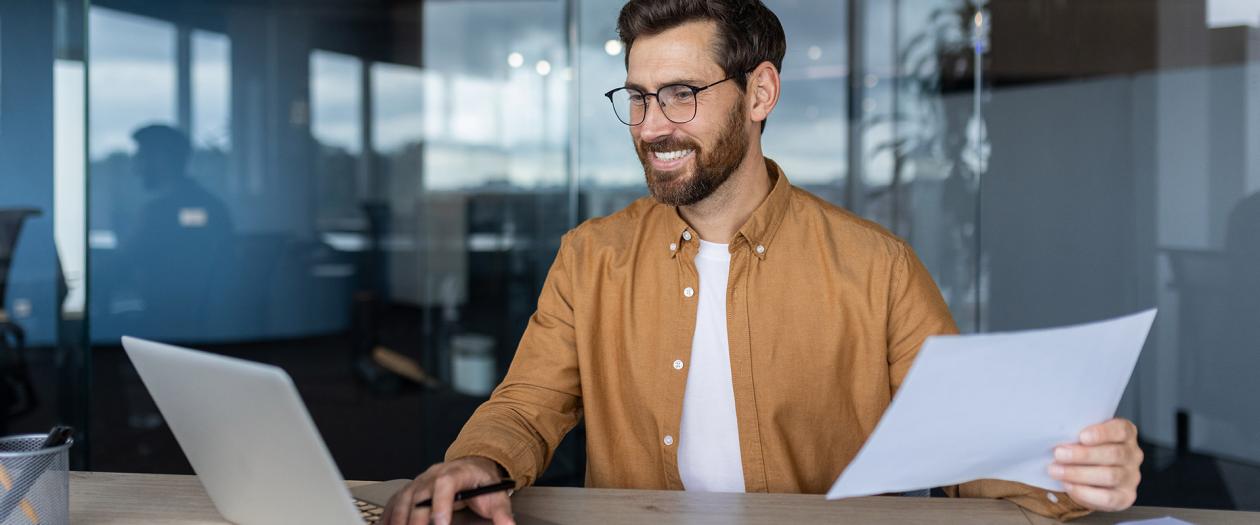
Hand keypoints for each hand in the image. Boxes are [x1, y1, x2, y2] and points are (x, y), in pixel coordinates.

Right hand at [380, 456, 514, 524]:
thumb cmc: (481, 481)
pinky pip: (394, 502)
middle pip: (420, 496)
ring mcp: (419, 481)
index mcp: (456, 473)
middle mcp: (433, 475)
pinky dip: (388, 517)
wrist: (473, 467)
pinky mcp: (410, 489)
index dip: (440, 505)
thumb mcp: (496, 495)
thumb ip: (502, 513)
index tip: (440, 524)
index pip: (445, 485)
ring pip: (403, 499)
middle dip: (416, 520)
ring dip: (400, 519)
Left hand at [1048, 418, 1142, 510]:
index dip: (1102, 433)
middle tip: (1059, 454)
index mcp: (1126, 434)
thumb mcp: (1084, 438)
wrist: (1092, 480)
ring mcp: (1131, 477)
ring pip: (1110, 475)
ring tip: (1057, 471)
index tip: (1082, 436)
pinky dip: (1085, 492)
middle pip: (1114, 454)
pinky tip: (1068, 485)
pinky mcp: (1126, 497)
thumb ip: (1078, 436)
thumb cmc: (1086, 451)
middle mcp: (1133, 455)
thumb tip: (1059, 438)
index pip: (1121, 430)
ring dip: (1079, 473)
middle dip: (1083, 455)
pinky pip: (1108, 497)